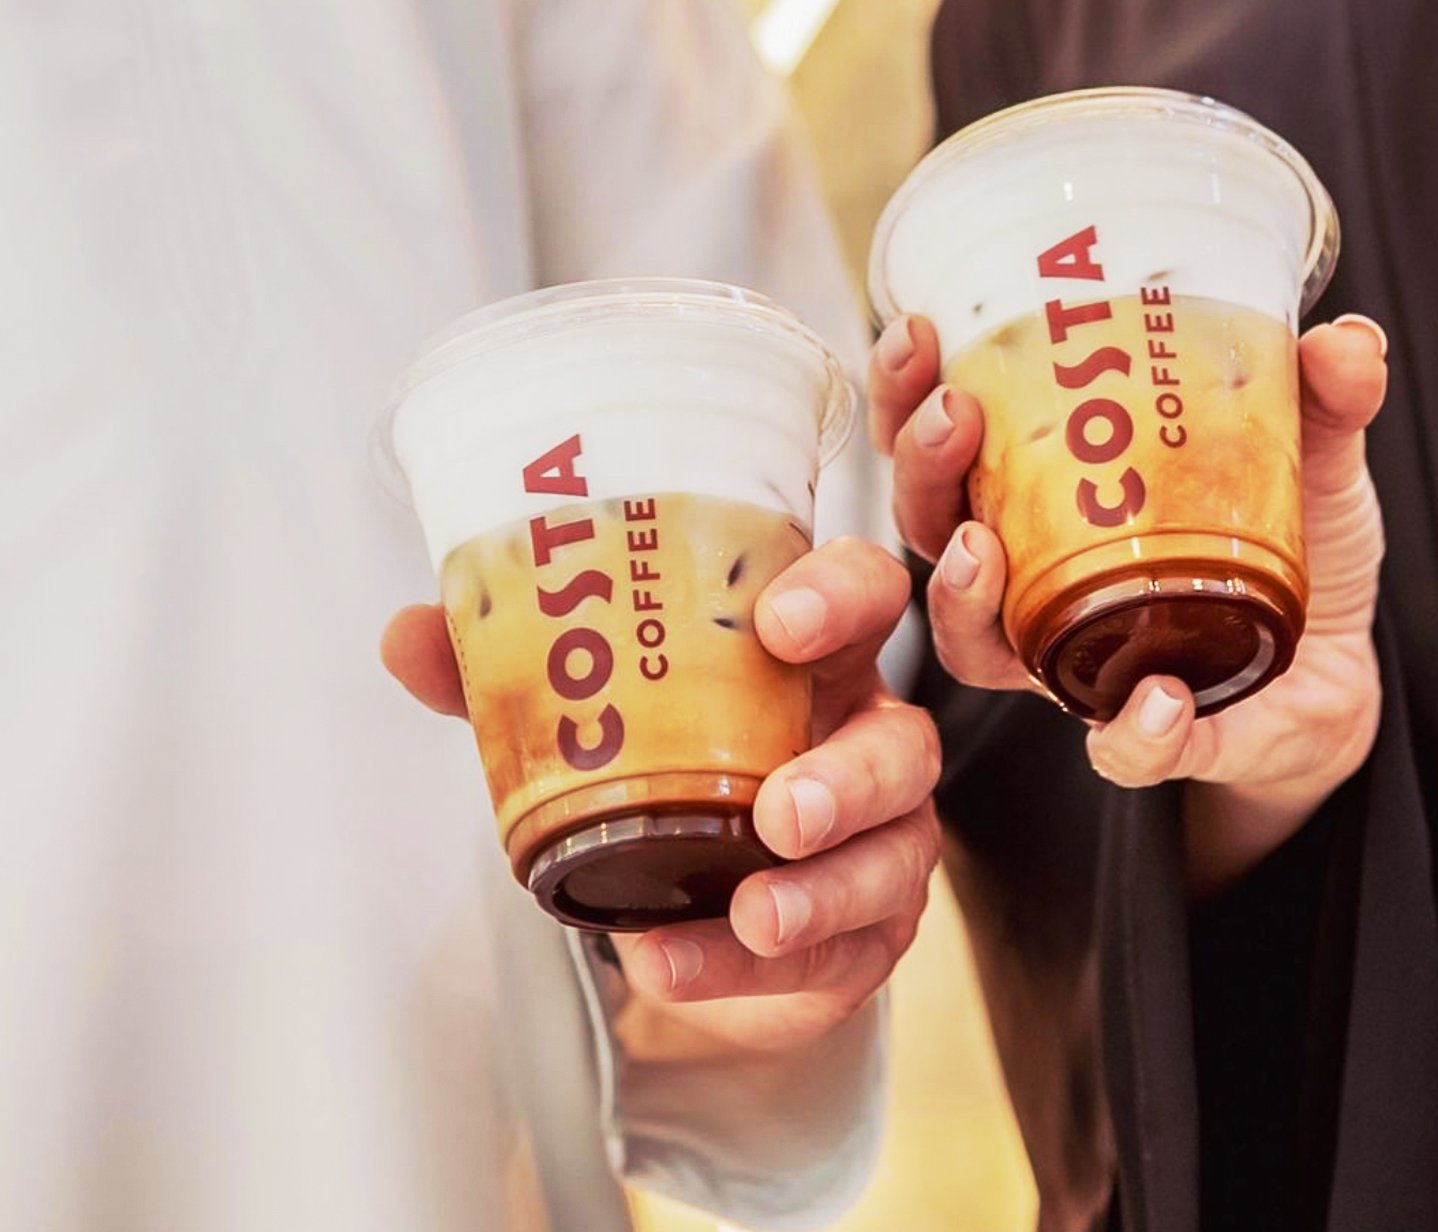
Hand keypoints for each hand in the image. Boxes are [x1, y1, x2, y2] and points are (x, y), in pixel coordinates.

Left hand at [381, 537, 938, 1053]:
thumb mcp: (591, 717)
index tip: (779, 623)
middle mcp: (862, 737)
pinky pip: (841, 949)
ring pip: (895, 854)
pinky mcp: (866, 930)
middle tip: (779, 807)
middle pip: (906, 739)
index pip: (862, 594)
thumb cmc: (664, 771)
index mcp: (808, 659)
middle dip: (852, 774)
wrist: (690, 903)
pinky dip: (757, 967)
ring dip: (826, 888)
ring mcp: (878, 838)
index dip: (839, 597)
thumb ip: (510, 678)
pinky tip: (684, 966)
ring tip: (755, 913)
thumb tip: (407, 634)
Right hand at [870, 311, 1387, 892]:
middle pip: (930, 531)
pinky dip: (1134, 731)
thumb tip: (1347, 338)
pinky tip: (1161, 697)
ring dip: (961, 596)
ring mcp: (1077, 661)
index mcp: (1050, 496)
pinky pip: (1120, 748)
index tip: (917, 334)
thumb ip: (1323, 396)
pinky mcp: (1152, 734)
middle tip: (951, 417)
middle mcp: (1037, 579)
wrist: (1343, 669)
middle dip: (920, 472)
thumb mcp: (1308, 452)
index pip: (944, 442)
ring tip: (981, 549)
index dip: (905, 394)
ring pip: (974, 645)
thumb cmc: (1292, 548)